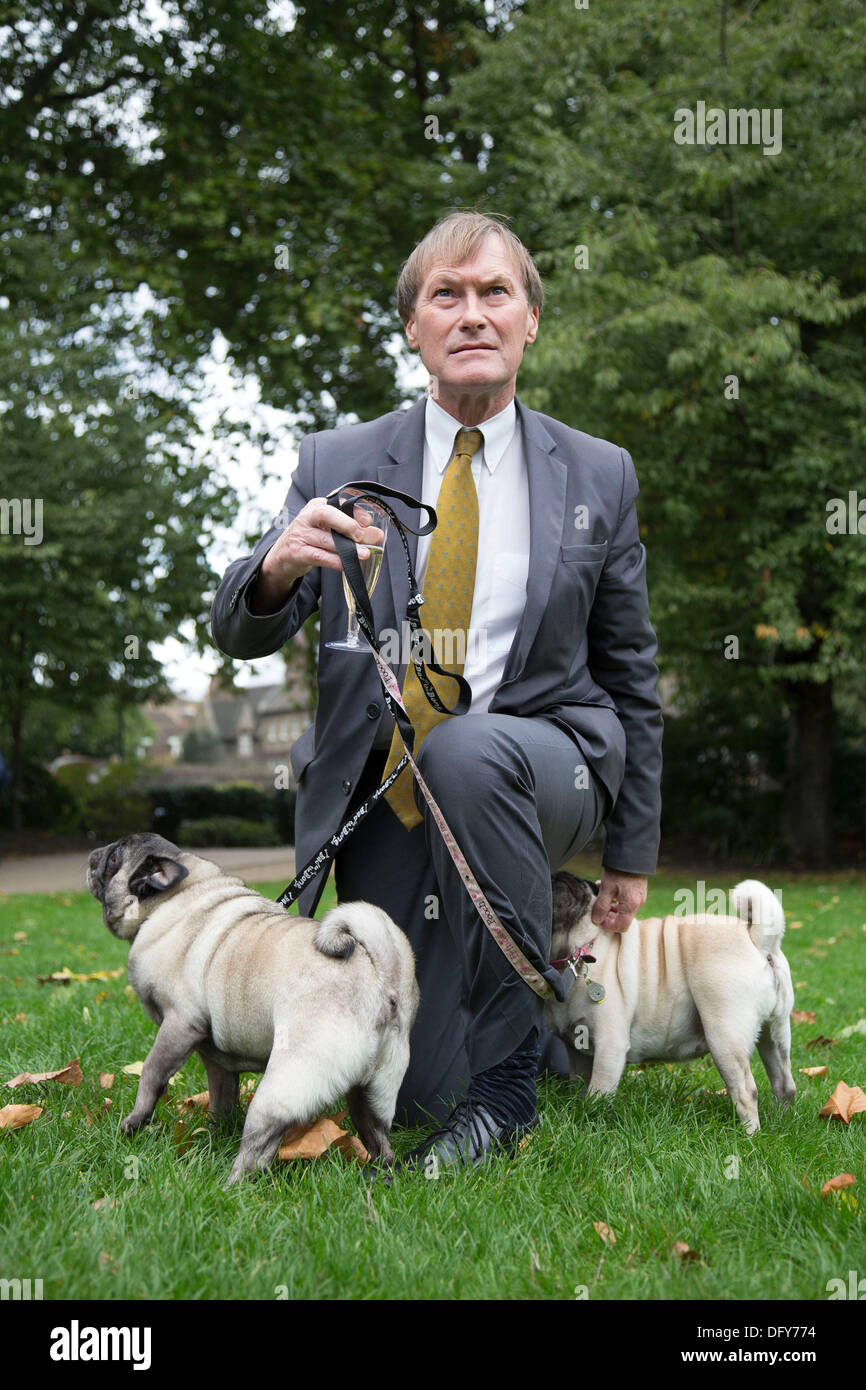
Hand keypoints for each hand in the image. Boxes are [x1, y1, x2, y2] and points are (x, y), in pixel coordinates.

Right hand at [248, 497, 383, 613]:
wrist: (281, 556)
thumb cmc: (310, 539)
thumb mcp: (326, 527)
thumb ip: (349, 528)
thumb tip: (377, 535)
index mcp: (317, 506)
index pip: (337, 503)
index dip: (355, 511)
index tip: (369, 521)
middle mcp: (307, 517)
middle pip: (327, 515)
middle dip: (347, 523)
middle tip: (362, 535)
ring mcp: (300, 535)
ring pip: (326, 539)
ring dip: (347, 548)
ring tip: (364, 554)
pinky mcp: (297, 552)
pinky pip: (320, 557)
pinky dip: (336, 561)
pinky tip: (347, 565)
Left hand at [590, 869, 646, 933]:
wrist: (631, 852)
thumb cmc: (618, 871)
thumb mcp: (606, 889)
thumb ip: (601, 907)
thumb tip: (596, 921)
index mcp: (631, 905)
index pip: (621, 926)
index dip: (608, 926)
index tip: (598, 918)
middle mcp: (638, 903)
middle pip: (622, 917)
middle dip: (608, 914)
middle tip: (597, 906)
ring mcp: (640, 896)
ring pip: (623, 908)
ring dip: (610, 904)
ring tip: (599, 893)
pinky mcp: (638, 889)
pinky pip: (626, 899)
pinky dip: (616, 897)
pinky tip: (605, 886)